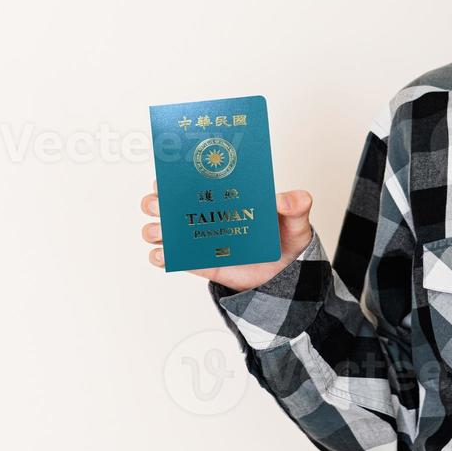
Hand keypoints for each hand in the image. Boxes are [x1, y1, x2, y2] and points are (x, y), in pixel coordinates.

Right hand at [140, 178, 315, 291]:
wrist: (284, 275)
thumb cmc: (286, 240)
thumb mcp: (296, 220)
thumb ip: (296, 205)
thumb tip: (286, 199)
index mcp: (223, 195)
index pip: (192, 179)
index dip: (174, 174)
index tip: (168, 174)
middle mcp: (205, 213)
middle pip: (167, 202)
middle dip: (156, 201)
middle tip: (161, 203)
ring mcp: (199, 239)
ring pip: (163, 230)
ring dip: (155, 228)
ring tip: (162, 231)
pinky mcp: (199, 263)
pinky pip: (172, 259)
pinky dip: (162, 256)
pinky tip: (164, 254)